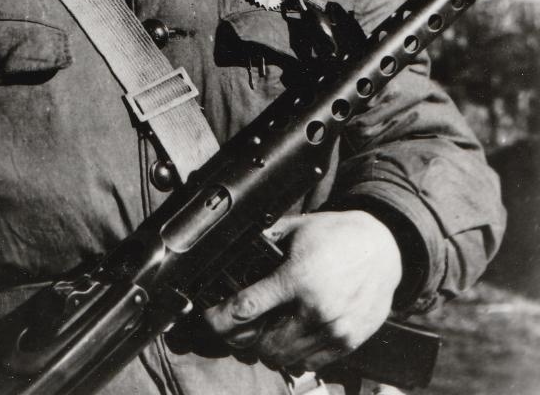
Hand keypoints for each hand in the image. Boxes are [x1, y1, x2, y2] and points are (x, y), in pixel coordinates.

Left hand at [203, 210, 401, 372]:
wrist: (384, 249)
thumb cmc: (337, 235)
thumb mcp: (297, 228)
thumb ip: (266, 241)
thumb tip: (234, 248)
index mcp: (298, 277)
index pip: (246, 308)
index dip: (219, 318)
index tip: (209, 317)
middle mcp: (316, 309)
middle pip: (260, 344)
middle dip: (241, 337)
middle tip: (237, 325)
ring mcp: (333, 331)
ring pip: (282, 359)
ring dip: (265, 349)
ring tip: (262, 331)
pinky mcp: (347, 343)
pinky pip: (307, 364)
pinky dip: (291, 356)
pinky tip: (288, 336)